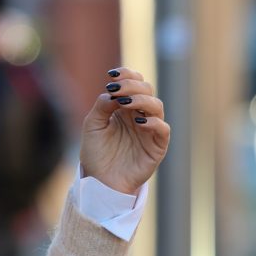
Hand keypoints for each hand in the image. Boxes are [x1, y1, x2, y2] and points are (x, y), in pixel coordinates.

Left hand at [79, 67, 169, 195]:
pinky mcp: (156, 146)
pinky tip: (138, 122)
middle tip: (116, 89)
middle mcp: (140, 115)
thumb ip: (101, 107)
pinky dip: (153, 122)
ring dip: (142, 100)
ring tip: (125, 103)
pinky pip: (163, 129)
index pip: (133, 83)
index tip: (113, 74)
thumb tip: (112, 92)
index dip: (127, 75)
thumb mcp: (92, 126)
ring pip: (157, 105)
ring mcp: (150, 130)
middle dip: (132, 86)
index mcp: (125, 108)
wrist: (99, 181)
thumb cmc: (96, 154)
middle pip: (146, 90)